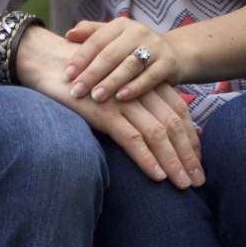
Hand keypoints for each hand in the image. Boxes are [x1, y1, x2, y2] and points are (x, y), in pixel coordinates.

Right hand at [16, 26, 203, 187]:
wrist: (47, 61)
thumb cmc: (80, 78)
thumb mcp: (112, 89)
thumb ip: (130, 103)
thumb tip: (144, 129)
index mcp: (144, 82)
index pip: (179, 112)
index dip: (191, 138)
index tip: (197, 161)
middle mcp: (140, 89)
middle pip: (174, 125)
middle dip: (188, 155)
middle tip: (198, 181)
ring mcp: (123, 99)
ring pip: (158, 134)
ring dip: (173, 162)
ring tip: (183, 185)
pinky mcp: (105, 111)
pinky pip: (132, 138)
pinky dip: (147, 158)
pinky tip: (158, 176)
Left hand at [64, 18, 184, 103]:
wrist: (174, 55)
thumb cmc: (133, 50)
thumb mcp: (114, 39)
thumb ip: (92, 34)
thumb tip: (68, 35)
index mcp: (121, 25)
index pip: (96, 40)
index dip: (80, 58)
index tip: (66, 75)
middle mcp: (138, 32)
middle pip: (110, 54)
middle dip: (91, 74)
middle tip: (76, 92)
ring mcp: (155, 47)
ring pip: (129, 65)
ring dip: (111, 82)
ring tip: (96, 97)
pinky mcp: (168, 63)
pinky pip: (150, 76)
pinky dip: (135, 87)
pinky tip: (121, 98)